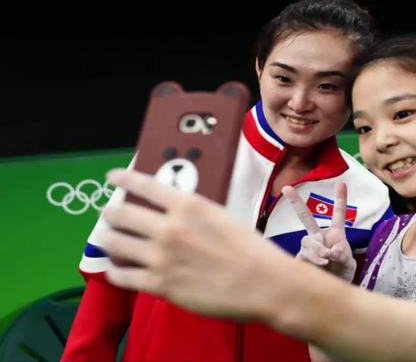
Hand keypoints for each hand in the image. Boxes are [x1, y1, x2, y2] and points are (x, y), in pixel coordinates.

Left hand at [98, 168, 286, 319]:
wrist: (262, 283)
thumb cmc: (250, 248)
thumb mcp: (221, 216)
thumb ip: (193, 212)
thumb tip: (173, 212)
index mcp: (188, 206)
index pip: (145, 185)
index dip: (124, 179)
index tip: (113, 177)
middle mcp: (169, 228)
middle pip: (122, 214)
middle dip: (110, 212)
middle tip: (107, 214)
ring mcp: (161, 258)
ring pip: (116, 244)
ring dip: (106, 239)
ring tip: (104, 239)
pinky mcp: (160, 285)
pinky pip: (123, 276)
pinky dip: (115, 271)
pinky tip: (115, 269)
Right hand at [282, 182, 355, 282]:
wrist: (333, 290)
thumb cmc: (342, 274)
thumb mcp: (349, 264)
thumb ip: (343, 256)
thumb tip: (332, 251)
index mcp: (335, 234)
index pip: (338, 214)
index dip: (340, 199)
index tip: (341, 183)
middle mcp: (319, 237)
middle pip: (306, 217)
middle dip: (296, 202)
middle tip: (286, 188)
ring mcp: (309, 248)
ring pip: (307, 240)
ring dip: (316, 247)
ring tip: (326, 258)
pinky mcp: (301, 260)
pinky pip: (303, 255)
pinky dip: (313, 259)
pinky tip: (321, 264)